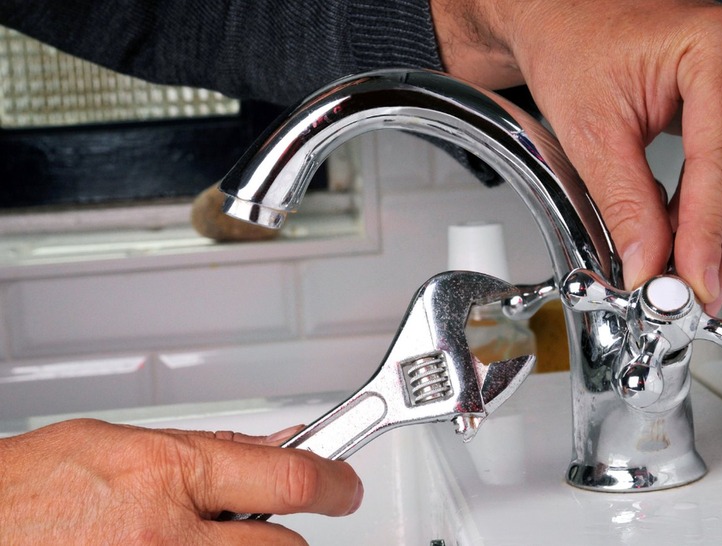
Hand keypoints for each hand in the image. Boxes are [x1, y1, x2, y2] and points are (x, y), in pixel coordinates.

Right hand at [0, 419, 362, 544]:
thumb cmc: (31, 486)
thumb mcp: (123, 443)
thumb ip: (205, 450)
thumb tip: (270, 449)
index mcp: (165, 474)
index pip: (287, 480)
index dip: (333, 482)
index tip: (345, 486)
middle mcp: (165, 536)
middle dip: (284, 535)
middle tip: (263, 523)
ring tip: (195, 535)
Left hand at [432, 0, 721, 311]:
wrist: (567, 20)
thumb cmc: (574, 48)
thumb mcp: (592, 132)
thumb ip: (626, 202)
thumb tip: (652, 264)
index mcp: (718, 49)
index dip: (709, 233)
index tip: (694, 281)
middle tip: (702, 290)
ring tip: (698, 273)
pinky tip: (698, 238)